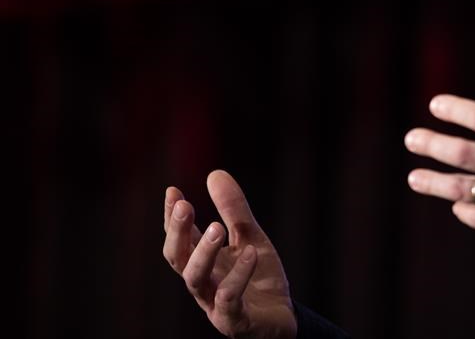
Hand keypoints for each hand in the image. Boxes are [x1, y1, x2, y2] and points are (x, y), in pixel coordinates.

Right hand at [162, 170, 296, 338]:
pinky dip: (239, 275)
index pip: (180, 238)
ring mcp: (215, 303)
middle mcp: (203, 282)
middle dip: (177, 232)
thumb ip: (234, 210)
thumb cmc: (259, 277)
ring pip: (195, 279)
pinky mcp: (235, 320)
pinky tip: (250, 253)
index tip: (172, 191)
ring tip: (217, 227)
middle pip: (177, 258)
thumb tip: (214, 173)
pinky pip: (230, 298)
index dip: (172, 217)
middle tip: (185, 206)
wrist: (283, 318)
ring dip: (203, 252)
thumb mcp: (250, 237)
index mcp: (203, 262)